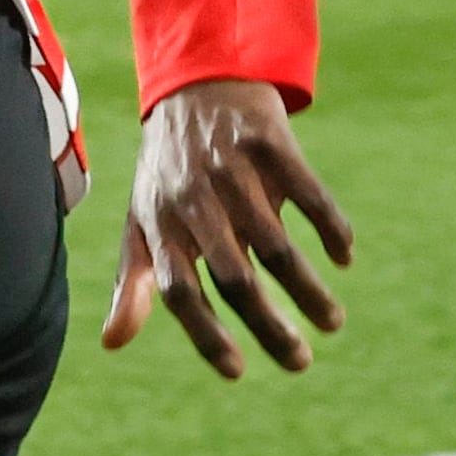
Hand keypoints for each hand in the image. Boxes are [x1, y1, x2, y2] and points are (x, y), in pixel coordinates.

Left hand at [101, 79, 353, 378]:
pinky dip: (330, 229)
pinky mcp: (270, 141)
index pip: (179, 290)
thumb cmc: (168, 170)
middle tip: (299, 363)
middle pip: (235, 278)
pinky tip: (343, 256)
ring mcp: (233, 169)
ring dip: (309, 292)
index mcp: (160, 223)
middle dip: (270, 328)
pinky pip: (309, 195)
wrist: (196, 83)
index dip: (205, 334)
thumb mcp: (141, 219)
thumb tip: (112, 344)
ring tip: (331, 323)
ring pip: (277, 246)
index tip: (237, 372)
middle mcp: (194, 199)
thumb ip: (133, 282)